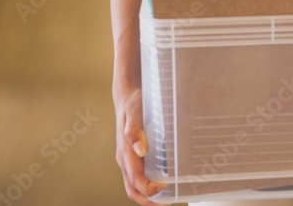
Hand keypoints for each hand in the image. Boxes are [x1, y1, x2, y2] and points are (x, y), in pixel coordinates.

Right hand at [115, 86, 166, 203]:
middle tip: (168, 202)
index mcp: (125, 151)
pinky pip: (135, 179)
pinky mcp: (130, 158)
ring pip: (133, 186)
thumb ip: (134, 130)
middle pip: (133, 189)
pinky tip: (160, 186)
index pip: (136, 179)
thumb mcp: (134, 111)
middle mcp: (124, 159)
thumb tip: (139, 150)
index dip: (150, 188)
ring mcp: (126, 160)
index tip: (165, 187)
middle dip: (149, 200)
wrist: (126, 97)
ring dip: (147, 197)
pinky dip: (145, 188)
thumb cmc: (132, 104)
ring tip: (165, 200)